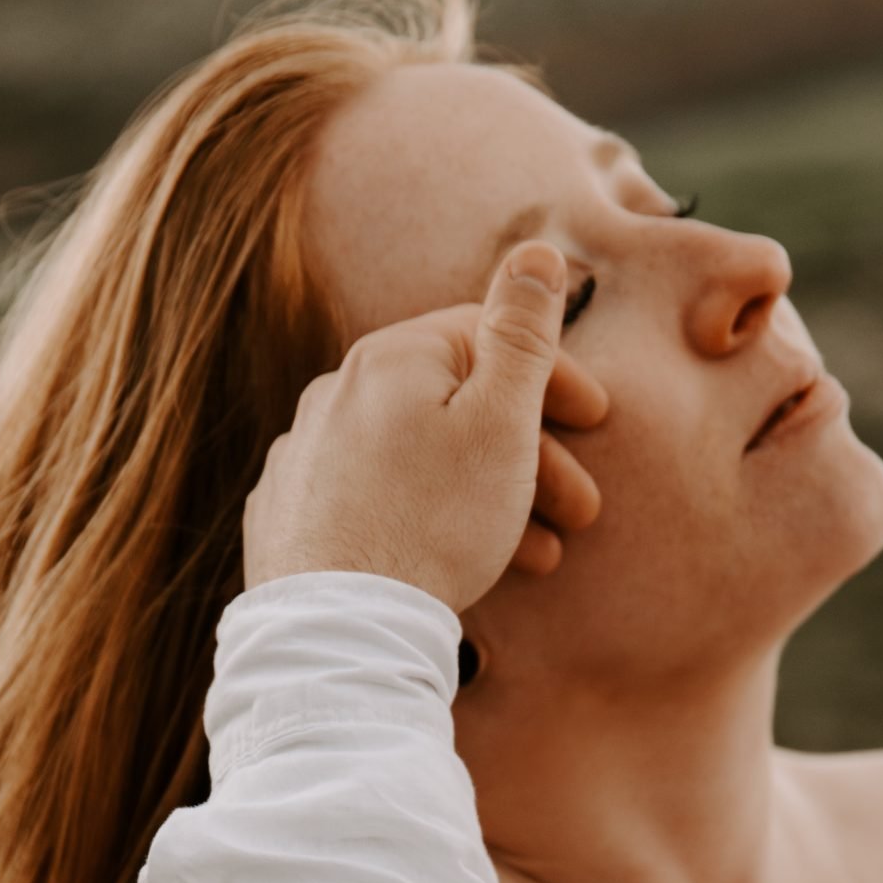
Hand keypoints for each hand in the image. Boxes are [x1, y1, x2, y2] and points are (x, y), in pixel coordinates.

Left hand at [243, 242, 609, 612]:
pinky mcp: (288, 515)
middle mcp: (334, 392)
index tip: (595, 422)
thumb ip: (521, 335)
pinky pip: (370, 500)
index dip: (551, 377)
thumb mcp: (500, 424)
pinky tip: (447, 555)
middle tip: (580, 510)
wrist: (341, 630)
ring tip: (536, 554)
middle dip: (527, 454)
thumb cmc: (432, 525)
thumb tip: (535, 252)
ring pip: (415, 459)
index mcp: (390, 357)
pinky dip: (420, 518)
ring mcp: (304, 456)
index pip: (486, 340)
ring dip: (483, 496)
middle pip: (452, 406)